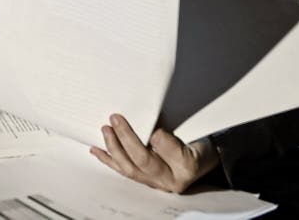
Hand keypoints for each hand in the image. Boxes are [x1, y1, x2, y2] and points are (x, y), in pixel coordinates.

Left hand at [90, 113, 219, 192]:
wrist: (203, 163)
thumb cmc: (200, 152)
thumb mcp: (198, 146)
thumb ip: (174, 142)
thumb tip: (152, 134)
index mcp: (183, 169)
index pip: (165, 152)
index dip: (154, 138)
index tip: (149, 121)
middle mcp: (165, 180)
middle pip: (140, 161)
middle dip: (125, 139)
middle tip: (115, 119)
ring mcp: (152, 180)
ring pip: (128, 167)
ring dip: (113, 148)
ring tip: (105, 130)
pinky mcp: (142, 176)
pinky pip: (122, 169)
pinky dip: (108, 159)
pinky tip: (95, 149)